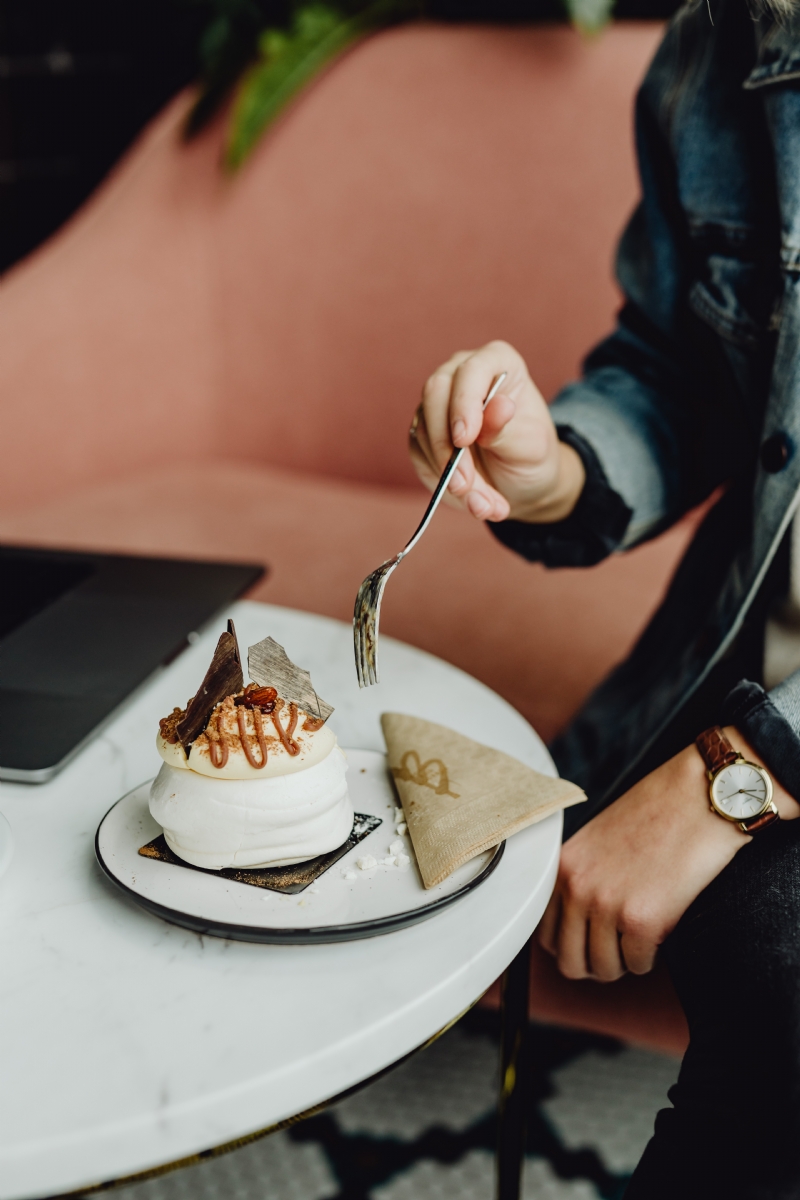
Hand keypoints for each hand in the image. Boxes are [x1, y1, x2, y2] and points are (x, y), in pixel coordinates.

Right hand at [409, 341, 584, 522]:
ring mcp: (438, 404)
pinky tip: (472, 502)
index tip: (465, 439)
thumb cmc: (530, 456)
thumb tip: (498, 405)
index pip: (471, 370)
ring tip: (484, 505)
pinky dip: (442, 483)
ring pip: (425, 431)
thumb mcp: (529, 446)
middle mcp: (461, 375)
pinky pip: (420, 454)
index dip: (464, 403)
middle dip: (447, 446)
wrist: (519, 482)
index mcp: (496, 362)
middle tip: (463, 484)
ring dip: (449, 474)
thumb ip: (507, 428)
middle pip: (435, 394)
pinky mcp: (423, 434)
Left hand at [538, 728, 799, 981]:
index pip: (545, 934)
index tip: (590, 943)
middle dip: (594, 964)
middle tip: (618, 950)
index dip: (570, 945)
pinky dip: (649, 957)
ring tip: (641, 937)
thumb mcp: (598, 841)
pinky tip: (660, 930)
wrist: (700, 796)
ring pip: (603, 970)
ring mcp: (606, 904)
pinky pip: (637, 965)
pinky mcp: (642, 919)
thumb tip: (577, 925)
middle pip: (568, 962)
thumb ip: (582, 877)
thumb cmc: (658, 813)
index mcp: (563, 866)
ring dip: (624, 962)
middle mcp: (576, 887)